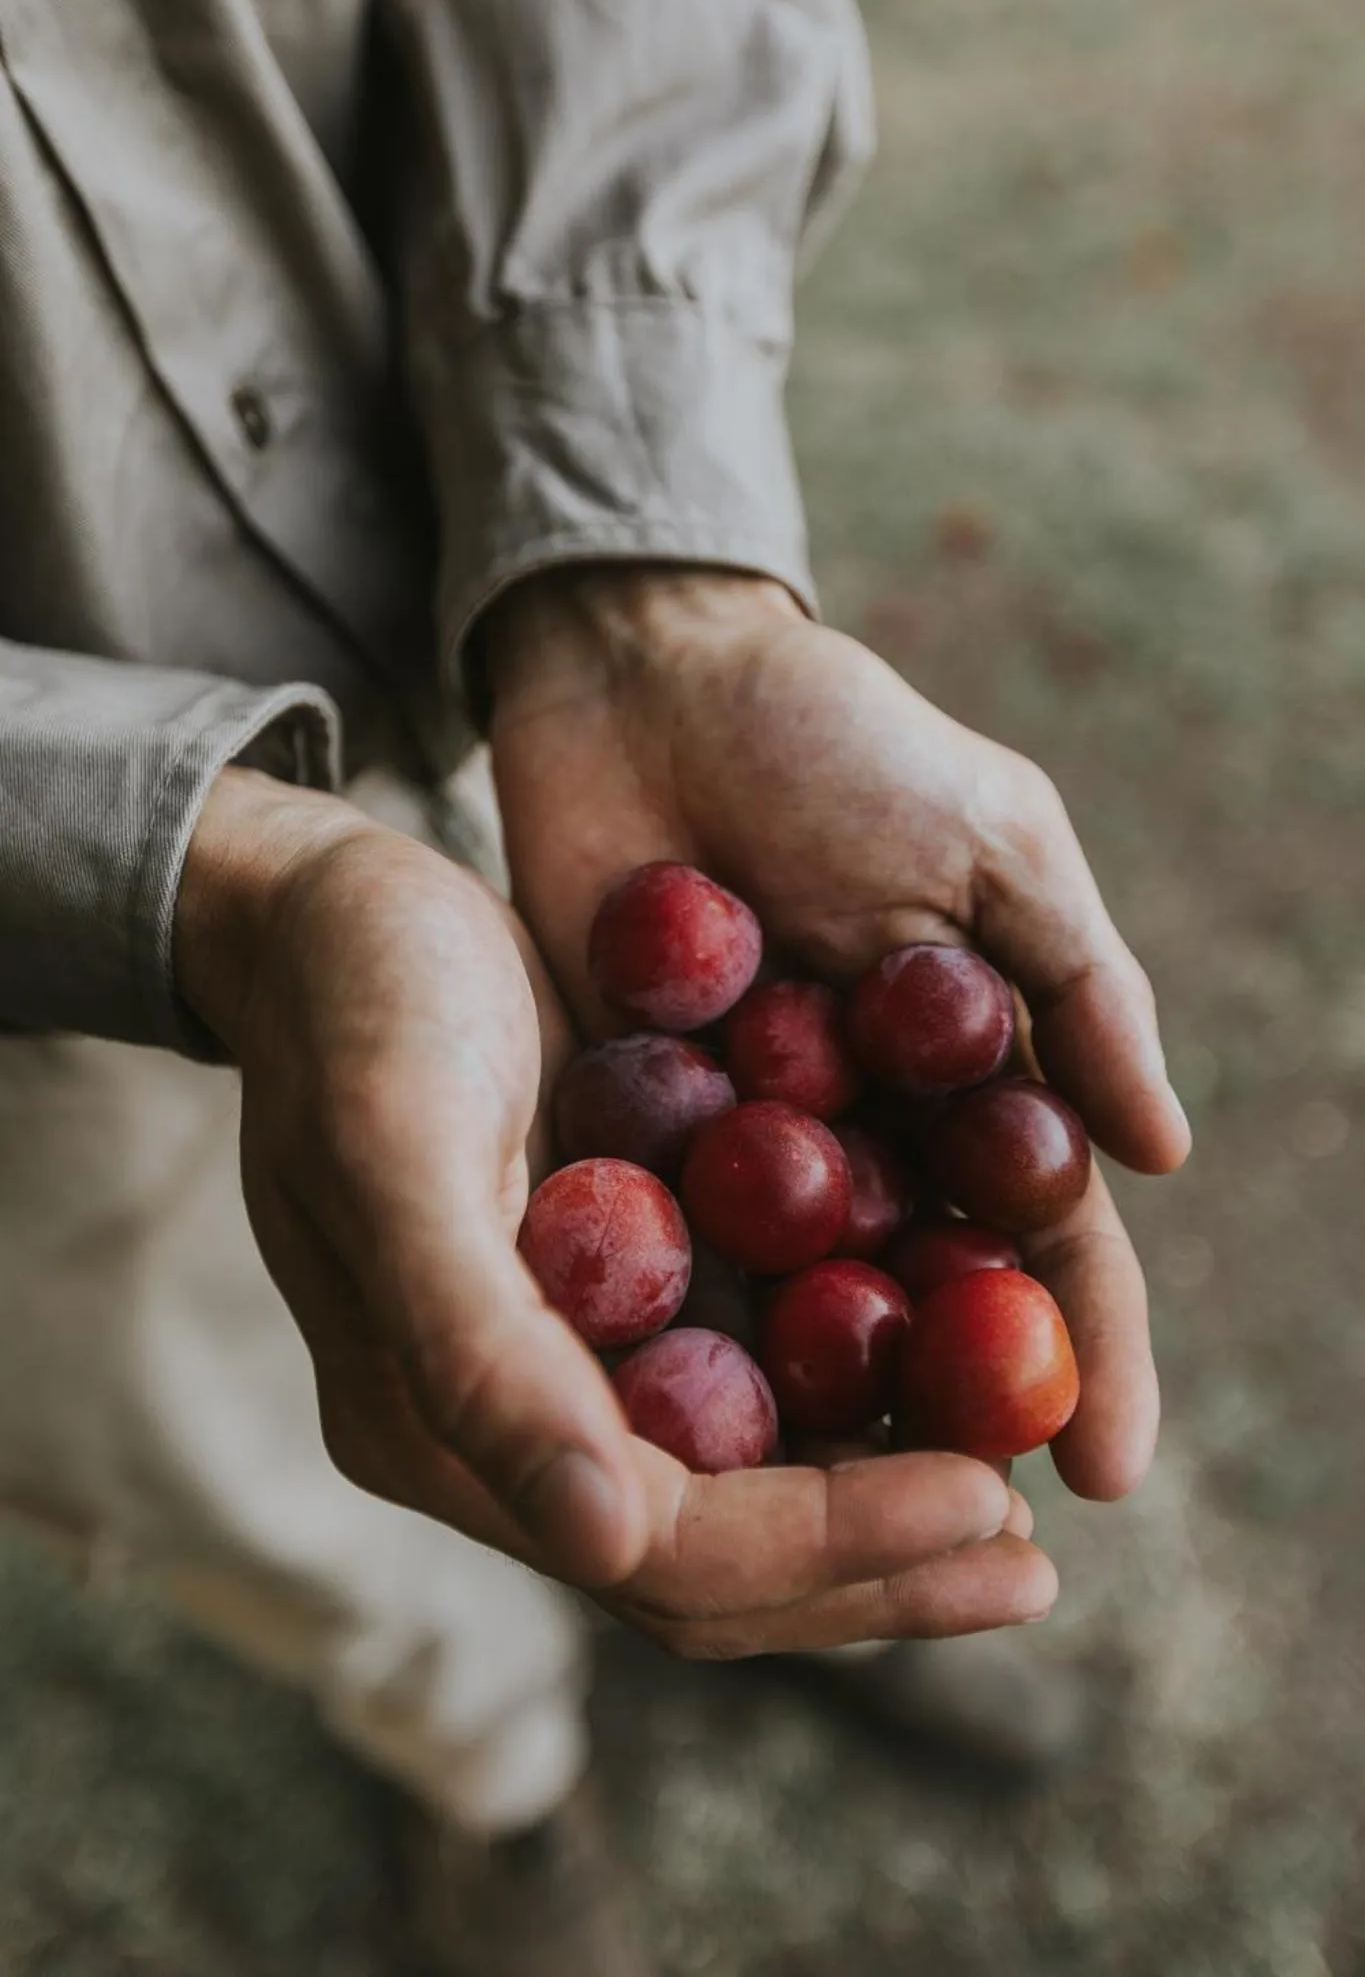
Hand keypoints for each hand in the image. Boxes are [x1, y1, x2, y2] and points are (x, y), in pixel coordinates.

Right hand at [175, 766, 1043, 1657]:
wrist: (330, 911)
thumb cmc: (354, 1006)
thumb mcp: (396, 1148)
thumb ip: (476, 1348)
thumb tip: (604, 1542)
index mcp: (440, 1426)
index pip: (660, 1549)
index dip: (826, 1547)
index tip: (986, 1498)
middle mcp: (512, 1425)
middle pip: (717, 1558)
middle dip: (879, 1565)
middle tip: (1032, 1554)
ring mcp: (570, 1362)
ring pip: (746, 1487)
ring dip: (882, 1499)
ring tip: (1022, 1480)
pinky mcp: (618, 1289)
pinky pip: (751, 1374)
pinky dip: (853, 1388)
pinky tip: (955, 1358)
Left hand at [487, 566, 1191, 1507]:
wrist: (644, 674)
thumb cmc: (834, 741)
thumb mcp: (990, 843)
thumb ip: (1079, 986)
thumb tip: (1165, 1154)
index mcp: (971, 1072)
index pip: (1046, 1239)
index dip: (1086, 1357)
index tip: (1105, 1476)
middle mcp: (868, 1130)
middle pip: (923, 1303)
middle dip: (947, 1420)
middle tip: (957, 1546)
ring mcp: (749, 1139)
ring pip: (796, 1304)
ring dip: (815, 1408)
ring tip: (811, 1530)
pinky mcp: (636, 1124)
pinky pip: (665, 1246)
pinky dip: (678, 1327)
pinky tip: (671, 1425)